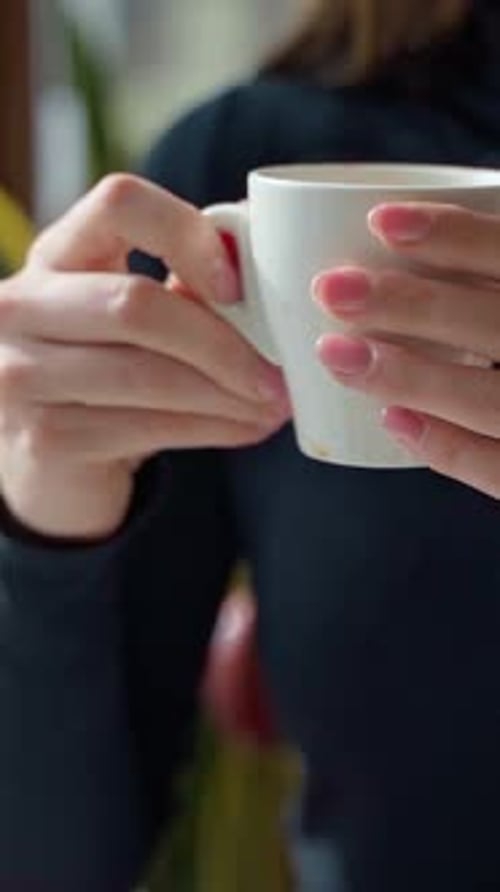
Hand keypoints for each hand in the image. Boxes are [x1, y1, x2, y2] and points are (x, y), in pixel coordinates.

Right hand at [0, 175, 288, 538]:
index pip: (119, 203)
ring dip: (227, 395)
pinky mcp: (45, 439)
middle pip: (135, 305)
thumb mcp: (134, 316)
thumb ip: (188, 286)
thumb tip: (279, 275)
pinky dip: (211, 429)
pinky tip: (247, 428)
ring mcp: (23, 375)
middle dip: (223, 345)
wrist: (49, 455)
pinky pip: (145, 428)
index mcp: (57, 252)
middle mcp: (23, 305)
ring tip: (275, 404)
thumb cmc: (108, 368)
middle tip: (280, 372)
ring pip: (146, 375)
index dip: (187, 236)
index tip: (236, 287)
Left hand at [313, 202, 499, 498]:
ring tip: (336, 355)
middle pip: (495, 324)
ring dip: (413, 378)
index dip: (458, 236)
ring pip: (492, 402)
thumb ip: (490, 274)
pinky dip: (449, 448)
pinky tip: (391, 421)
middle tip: (332, 289)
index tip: (380, 221)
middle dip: (413, 305)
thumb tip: (403, 225)